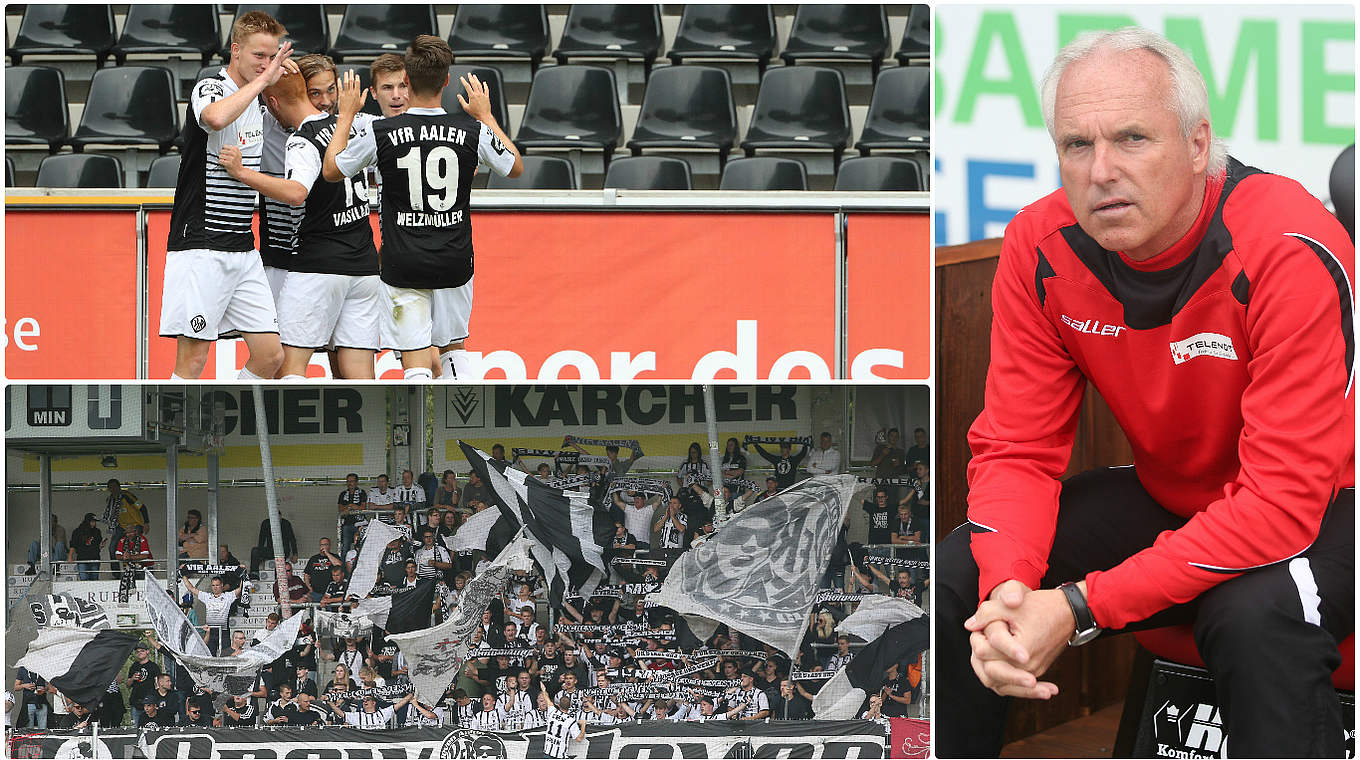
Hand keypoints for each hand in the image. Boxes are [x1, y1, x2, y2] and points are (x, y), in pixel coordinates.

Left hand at [218, 144, 243, 177]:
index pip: (225, 146)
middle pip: (222, 151)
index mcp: (236, 150)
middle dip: (222, 154)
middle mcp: (234, 154)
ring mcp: (231, 158)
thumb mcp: (238, 154)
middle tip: (225, 158)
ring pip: (220, 156)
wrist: (240, 171)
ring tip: (225, 161)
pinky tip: (224, 163)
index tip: (225, 152)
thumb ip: (233, 149)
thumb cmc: (238, 163)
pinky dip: (221, 163)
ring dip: (221, 159)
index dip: (224, 150)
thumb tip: (225, 146)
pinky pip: (220, 161)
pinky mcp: (228, 163)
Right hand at [262, 40, 294, 85]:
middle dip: (286, 48)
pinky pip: (279, 56)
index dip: (287, 53)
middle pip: (283, 53)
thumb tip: (284, 68)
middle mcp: (276, 61)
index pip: (284, 58)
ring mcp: (275, 61)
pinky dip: (282, 51)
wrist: (265, 80)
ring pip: (281, 53)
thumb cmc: (269, 79)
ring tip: (288, 42)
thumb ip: (281, 71)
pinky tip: (284, 47)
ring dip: (285, 47)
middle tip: (290, 43)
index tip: (292, 50)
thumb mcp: (277, 75)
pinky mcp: (274, 62)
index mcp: (278, 64)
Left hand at [337, 69, 367, 117]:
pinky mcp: (340, 95)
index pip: (357, 84)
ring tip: (346, 73)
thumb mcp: (362, 103)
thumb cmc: (354, 110)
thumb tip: (366, 90)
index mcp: (357, 94)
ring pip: (346, 83)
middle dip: (351, 75)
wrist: (347, 114)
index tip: (356, 75)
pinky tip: (339, 79)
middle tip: (351, 70)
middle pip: (352, 82)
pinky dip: (339, 83)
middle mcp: (351, 93)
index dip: (357, 78)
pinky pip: (340, 87)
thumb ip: (364, 95)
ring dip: (346, 77)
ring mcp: (345, 93)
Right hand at [457, 74, 492, 121]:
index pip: (467, 86)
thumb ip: (462, 101)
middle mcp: (478, 94)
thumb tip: (458, 96)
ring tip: (474, 76)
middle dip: (471, 78)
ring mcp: (483, 95)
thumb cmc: (476, 113)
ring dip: (477, 80)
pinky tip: (484, 83)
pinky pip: (486, 89)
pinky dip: (485, 85)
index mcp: (472, 96)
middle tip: (469, 74)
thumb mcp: (466, 108)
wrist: (484, 116)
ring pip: (480, 85)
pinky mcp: (487, 97)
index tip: (462, 78)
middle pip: (474, 83)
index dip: (464, 81)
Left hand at [964, 581, 1075, 698]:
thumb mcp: (1011, 605)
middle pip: (990, 673)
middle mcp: (1028, 667)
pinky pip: (1012, 685)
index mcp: (1022, 651)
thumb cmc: (1042, 607)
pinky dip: (1000, 678)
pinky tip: (995, 668)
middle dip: (980, 656)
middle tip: (980, 638)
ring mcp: (1033, 672)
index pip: (985, 653)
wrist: (1069, 613)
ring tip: (983, 653)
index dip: (976, 638)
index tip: (980, 627)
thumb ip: (987, 614)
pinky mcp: (1035, 673)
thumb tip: (969, 626)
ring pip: (1000, 684)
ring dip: (987, 670)